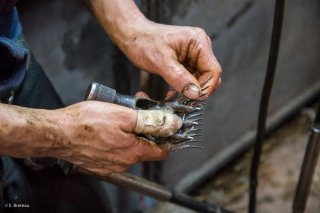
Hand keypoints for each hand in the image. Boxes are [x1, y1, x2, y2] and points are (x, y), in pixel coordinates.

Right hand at [51, 101, 166, 174]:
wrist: (57, 133)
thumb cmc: (85, 123)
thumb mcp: (124, 115)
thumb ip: (150, 122)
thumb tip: (171, 125)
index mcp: (134, 152)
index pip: (162, 151)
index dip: (165, 137)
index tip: (162, 125)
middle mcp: (124, 163)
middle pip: (144, 147)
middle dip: (143, 129)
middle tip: (135, 112)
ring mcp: (110, 165)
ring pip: (129, 149)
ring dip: (129, 134)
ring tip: (118, 118)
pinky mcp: (99, 163)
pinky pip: (114, 152)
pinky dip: (115, 141)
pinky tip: (107, 129)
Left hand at [120, 21, 221, 98]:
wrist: (132, 36)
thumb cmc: (143, 42)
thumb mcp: (160, 61)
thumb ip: (179, 77)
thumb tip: (196, 94)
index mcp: (198, 42)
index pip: (213, 70)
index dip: (206, 87)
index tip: (193, 100)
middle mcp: (199, 47)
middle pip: (208, 76)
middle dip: (197, 91)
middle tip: (182, 101)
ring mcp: (193, 55)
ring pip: (200, 80)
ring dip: (189, 91)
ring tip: (173, 97)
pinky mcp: (187, 62)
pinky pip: (191, 79)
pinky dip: (183, 88)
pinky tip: (172, 93)